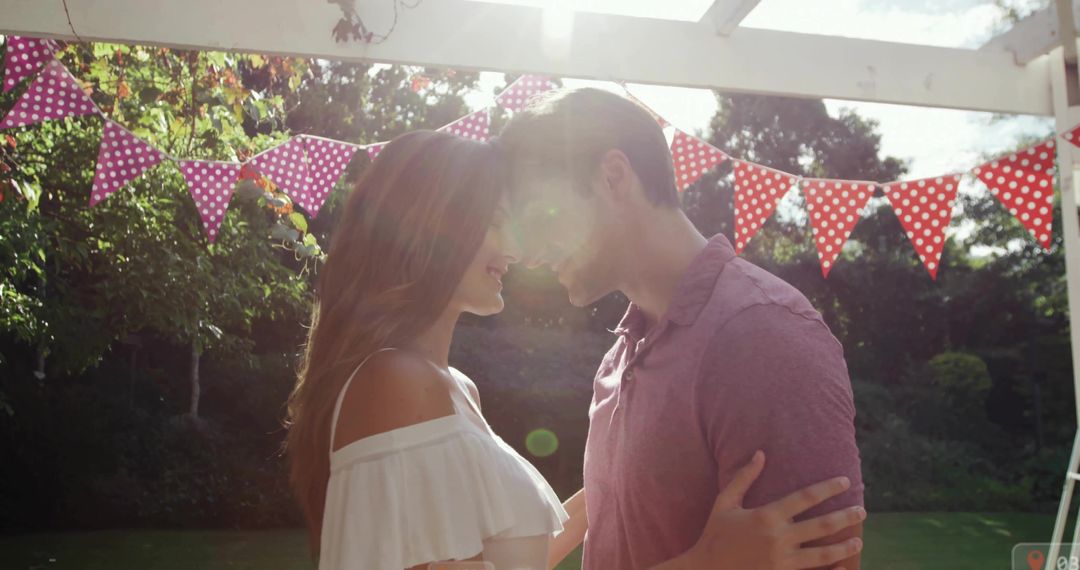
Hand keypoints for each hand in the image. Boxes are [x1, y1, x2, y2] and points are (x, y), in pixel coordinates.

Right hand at [683, 451, 864, 568]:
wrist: (706, 569)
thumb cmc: (715, 533)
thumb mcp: (726, 502)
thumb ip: (744, 477)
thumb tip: (760, 453)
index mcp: (766, 515)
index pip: (805, 497)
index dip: (828, 487)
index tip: (845, 481)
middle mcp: (777, 537)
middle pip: (821, 525)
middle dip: (845, 516)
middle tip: (862, 511)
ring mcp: (781, 560)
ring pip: (822, 553)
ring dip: (843, 547)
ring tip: (858, 541)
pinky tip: (842, 567)